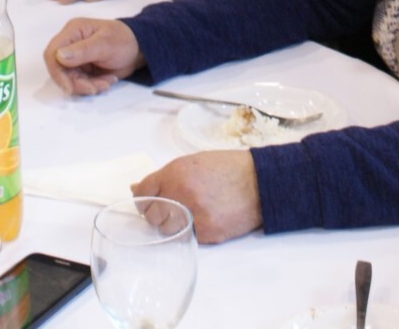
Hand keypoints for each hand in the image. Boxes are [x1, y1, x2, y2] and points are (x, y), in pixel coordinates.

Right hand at [43, 17, 143, 94]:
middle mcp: (71, 44)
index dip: (56, 72)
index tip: (69, 87)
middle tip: (94, 88)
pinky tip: (108, 81)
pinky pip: (81, 83)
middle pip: (60, 70)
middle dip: (76, 83)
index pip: (52, 53)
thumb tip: (59, 56)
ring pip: (70, 79)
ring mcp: (77, 58)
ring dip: (88, 85)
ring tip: (107, 83)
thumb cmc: (124, 40)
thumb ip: (82, 50)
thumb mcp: (105, 43)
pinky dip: (94, 86)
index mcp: (73, 32)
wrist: (140, 49)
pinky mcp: (83, 69)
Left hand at [132, 151, 261, 243]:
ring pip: (166, 230)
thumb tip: (138, 188)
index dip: (143, 198)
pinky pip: (187, 237)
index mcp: (176, 172)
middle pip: (151, 214)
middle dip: (157, 213)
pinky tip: (204, 219)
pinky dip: (192, 231)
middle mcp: (181, 194)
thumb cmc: (228, 168)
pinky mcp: (206, 232)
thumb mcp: (194, 162)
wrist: (260, 182)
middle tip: (168, 210)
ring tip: (188, 215)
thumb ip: (167, 176)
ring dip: (172, 225)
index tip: (148, 201)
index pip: (144, 192)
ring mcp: (193, 215)